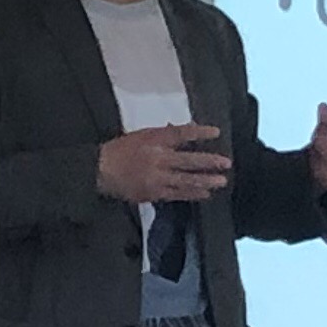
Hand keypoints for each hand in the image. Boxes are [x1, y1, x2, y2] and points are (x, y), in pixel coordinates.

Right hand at [97, 123, 230, 205]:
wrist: (100, 171)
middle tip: (226, 163)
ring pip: (185, 180)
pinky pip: (177, 195)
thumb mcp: (142, 135)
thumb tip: (186, 131)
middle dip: (209, 162)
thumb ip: (164, 134)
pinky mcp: (153, 193)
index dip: (199, 132)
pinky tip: (205, 194)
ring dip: (205, 181)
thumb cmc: (121, 150)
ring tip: (221, 181)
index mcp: (153, 140)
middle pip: (187, 160)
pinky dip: (192, 194)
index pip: (180, 134)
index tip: (216, 132)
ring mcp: (156, 178)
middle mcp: (157, 158)